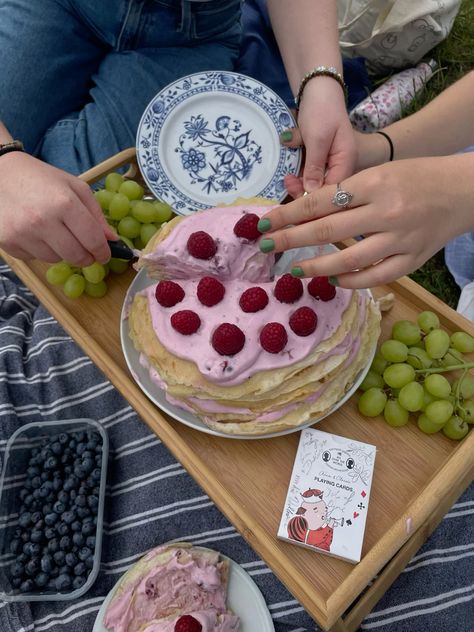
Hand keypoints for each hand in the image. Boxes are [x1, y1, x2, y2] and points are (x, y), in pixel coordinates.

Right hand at [0, 152, 116, 264]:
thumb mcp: (75, 187)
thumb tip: (112, 239)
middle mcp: (43, 220)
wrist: (0, 173)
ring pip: (56, 259)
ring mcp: (23, 233)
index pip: (93, 240)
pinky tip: (37, 234)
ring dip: (62, 253)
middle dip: (86, 258)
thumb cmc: (41, 179)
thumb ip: (96, 214)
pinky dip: (41, 251)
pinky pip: (35, 257)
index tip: (105, 255)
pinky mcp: (8, 242)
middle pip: (76, 256)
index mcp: (64, 203)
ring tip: (56, 234)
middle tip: (87, 253)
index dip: (103, 252)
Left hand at [258, 156, 472, 287]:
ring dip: (315, 266)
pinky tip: (333, 280)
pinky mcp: (412, 260)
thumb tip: (303, 214)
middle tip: (265, 247)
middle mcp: (385, 211)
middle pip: (326, 229)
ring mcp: (400, 239)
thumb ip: (346, 193)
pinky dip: (351, 281)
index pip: (319, 201)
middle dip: (289, 240)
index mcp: (374, 183)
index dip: (287, 214)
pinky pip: (375, 277)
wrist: (463, 190)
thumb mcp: (378, 173)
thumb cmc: (416, 177)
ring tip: (295, 269)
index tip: (263, 223)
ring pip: (348, 259)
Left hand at [282, 79, 355, 194]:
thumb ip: (314, 166)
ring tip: (286, 165)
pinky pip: (306, 168)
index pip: (332, 191)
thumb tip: (311, 192)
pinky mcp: (318, 157)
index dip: (312, 197)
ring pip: (311, 180)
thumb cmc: (321, 110)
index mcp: (346, 162)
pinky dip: (296, 163)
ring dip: (297, 173)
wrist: (318, 88)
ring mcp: (328, 162)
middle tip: (285, 179)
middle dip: (301, 186)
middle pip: (321, 189)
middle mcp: (339, 165)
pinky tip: (290, 149)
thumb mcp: (317, 138)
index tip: (292, 192)